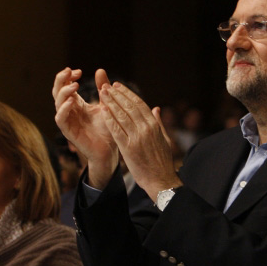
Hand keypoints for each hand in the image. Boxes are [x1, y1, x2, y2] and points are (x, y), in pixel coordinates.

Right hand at [52, 67, 118, 187]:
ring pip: (57, 103)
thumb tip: (100, 70)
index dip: (68, 76)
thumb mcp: (106, 103)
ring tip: (75, 85)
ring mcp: (68, 121)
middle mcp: (69, 111)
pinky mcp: (68, 132)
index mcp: (76, 103)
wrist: (110, 149)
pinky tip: (72, 101)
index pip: (65, 86)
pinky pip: (60, 119)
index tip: (79, 71)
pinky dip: (64, 109)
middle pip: (57, 91)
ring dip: (64, 92)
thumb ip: (102, 88)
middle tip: (70, 71)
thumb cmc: (108, 128)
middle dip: (61, 80)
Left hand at [100, 83, 182, 199]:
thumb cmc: (162, 161)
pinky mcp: (128, 149)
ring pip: (122, 116)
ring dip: (111, 103)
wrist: (160, 180)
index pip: (139, 104)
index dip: (127, 93)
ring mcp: (137, 138)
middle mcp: (146, 129)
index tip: (118, 85)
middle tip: (106, 85)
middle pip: (129, 107)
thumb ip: (158, 123)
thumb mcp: (164, 139)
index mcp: (154, 125)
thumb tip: (156, 108)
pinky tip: (102, 110)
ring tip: (102, 93)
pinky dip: (109, 119)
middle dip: (116, 94)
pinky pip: (116, 130)